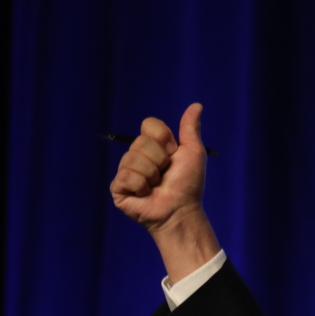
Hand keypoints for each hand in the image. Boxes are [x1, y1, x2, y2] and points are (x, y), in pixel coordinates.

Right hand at [110, 103, 220, 283]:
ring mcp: (126, 171)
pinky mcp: (118, 188)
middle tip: (164, 175)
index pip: (149, 124)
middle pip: (141, 142)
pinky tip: (145, 194)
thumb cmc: (188, 184)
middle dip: (159, 161)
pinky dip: (140, 186)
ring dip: (151, 175)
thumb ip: (190, 129)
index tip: (173, 153)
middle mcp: (137, 155)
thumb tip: (197, 104)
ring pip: (132, 159)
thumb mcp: (193, 153)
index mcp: (153, 145)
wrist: (181, 210)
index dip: (163, 139)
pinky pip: (125, 176)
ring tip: (156, 187)